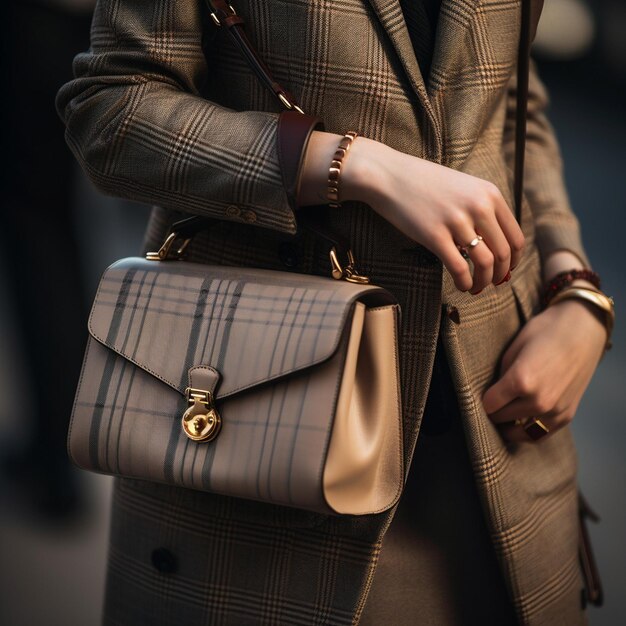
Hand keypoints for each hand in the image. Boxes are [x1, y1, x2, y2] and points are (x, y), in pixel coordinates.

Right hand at [297, 132, 524, 293]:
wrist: (389, 175)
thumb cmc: (423, 183)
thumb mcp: (463, 188)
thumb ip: (482, 210)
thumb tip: (493, 245)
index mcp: (490, 194)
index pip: (515, 237)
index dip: (512, 261)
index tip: (505, 271)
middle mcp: (479, 206)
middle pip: (502, 253)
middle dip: (498, 275)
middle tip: (491, 284)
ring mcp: (457, 221)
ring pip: (484, 263)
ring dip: (482, 282)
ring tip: (475, 288)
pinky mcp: (435, 235)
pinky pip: (459, 268)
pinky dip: (464, 283)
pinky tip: (461, 286)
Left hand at [482, 298, 606, 441]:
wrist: (583, 330)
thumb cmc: (545, 332)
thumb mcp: (513, 349)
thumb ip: (501, 376)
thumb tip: (492, 394)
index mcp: (521, 381)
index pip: (489, 404)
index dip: (481, 400)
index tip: (478, 396)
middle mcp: (539, 401)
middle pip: (502, 418)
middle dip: (493, 412)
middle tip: (488, 405)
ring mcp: (555, 411)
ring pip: (520, 433)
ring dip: (508, 427)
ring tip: (501, 418)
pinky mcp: (567, 416)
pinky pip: (541, 434)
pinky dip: (527, 431)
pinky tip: (519, 422)